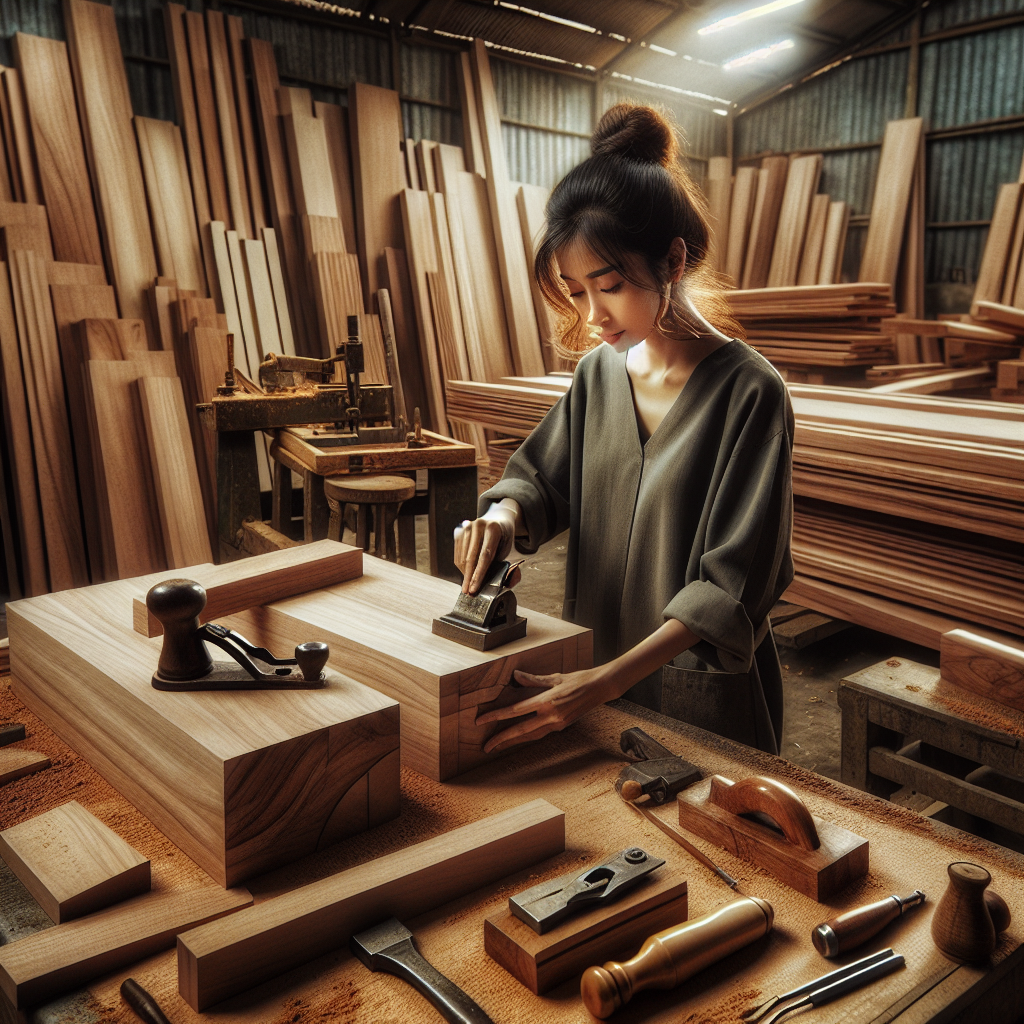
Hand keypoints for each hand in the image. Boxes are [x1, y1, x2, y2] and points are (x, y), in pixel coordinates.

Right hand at [454, 502, 517, 593]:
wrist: (497, 519)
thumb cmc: (503, 539)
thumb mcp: (509, 551)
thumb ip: (511, 569)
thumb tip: (508, 584)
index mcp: (494, 529)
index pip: (485, 556)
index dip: (478, 575)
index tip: (473, 589)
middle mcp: (478, 525)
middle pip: (471, 558)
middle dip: (468, 578)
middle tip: (467, 592)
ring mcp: (467, 526)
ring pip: (462, 558)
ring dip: (465, 573)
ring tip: (470, 582)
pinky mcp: (459, 530)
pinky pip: (457, 554)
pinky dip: (461, 567)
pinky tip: (467, 571)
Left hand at [475, 666, 619, 753]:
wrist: (600, 688)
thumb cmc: (578, 679)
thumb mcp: (554, 677)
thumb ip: (533, 680)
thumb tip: (516, 676)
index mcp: (546, 701)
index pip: (514, 711)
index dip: (496, 716)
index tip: (481, 721)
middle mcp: (550, 716)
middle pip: (520, 731)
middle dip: (501, 740)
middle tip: (485, 747)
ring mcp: (557, 723)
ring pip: (530, 736)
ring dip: (513, 742)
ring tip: (497, 746)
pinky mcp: (562, 726)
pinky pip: (540, 733)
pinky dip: (527, 736)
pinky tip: (518, 738)